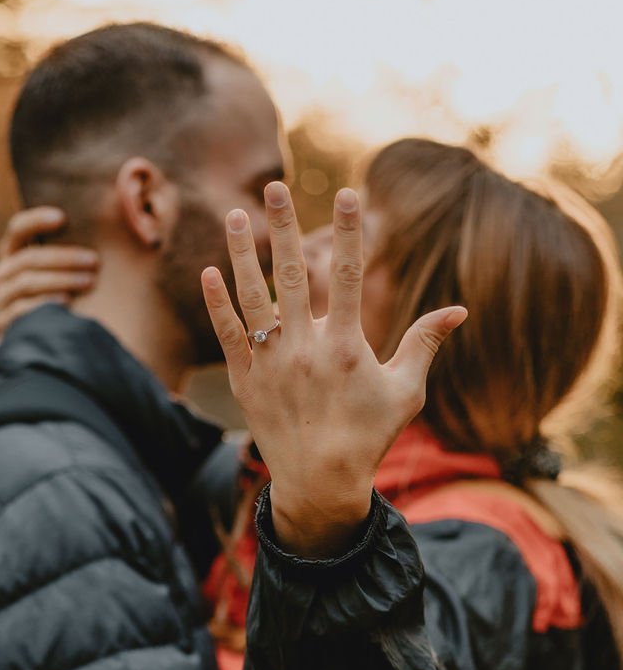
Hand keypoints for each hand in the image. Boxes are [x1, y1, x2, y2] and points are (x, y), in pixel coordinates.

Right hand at [0, 206, 98, 331]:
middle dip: (64, 257)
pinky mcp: (3, 323)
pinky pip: (21, 310)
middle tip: (93, 260)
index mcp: (12, 253)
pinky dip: (44, 304)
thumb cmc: (57, 294)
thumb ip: (69, 247)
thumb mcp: (58, 270)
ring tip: (89, 281)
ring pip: (27, 283)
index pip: (17, 229)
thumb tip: (107, 208)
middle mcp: (2, 273)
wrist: (38, 337)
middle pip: (28, 259)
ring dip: (61, 280)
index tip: (62, 217)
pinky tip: (67, 303)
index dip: (36, 220)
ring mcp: (0, 299)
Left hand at [200, 183, 466, 557]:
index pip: (347, 274)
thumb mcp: (405, 391)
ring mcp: (271, 364)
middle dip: (283, 225)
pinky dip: (218, 304)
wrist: (320, 484)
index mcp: (346, 346)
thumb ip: (424, 343)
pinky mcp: (246, 381)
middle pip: (292, 273)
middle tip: (273, 185)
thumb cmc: (368, 437)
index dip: (348, 231)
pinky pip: (228, 335)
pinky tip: (210, 272)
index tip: (346, 193)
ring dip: (241, 253)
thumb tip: (459, 309)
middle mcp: (304, 349)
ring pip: (252, 297)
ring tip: (233, 215)